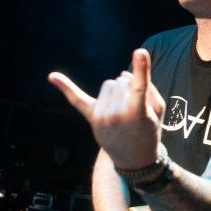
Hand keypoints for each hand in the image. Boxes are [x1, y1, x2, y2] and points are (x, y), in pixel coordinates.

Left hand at [49, 49, 164, 169]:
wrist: (134, 159)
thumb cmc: (149, 130)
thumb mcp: (158, 111)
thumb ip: (147, 88)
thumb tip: (123, 75)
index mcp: (138, 113)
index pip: (139, 86)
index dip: (140, 68)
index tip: (139, 52)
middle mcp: (116, 114)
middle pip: (122, 80)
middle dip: (130, 87)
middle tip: (136, 108)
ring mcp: (101, 116)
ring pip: (108, 84)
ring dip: (116, 91)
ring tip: (123, 110)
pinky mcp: (91, 118)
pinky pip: (76, 99)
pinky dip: (65, 87)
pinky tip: (52, 77)